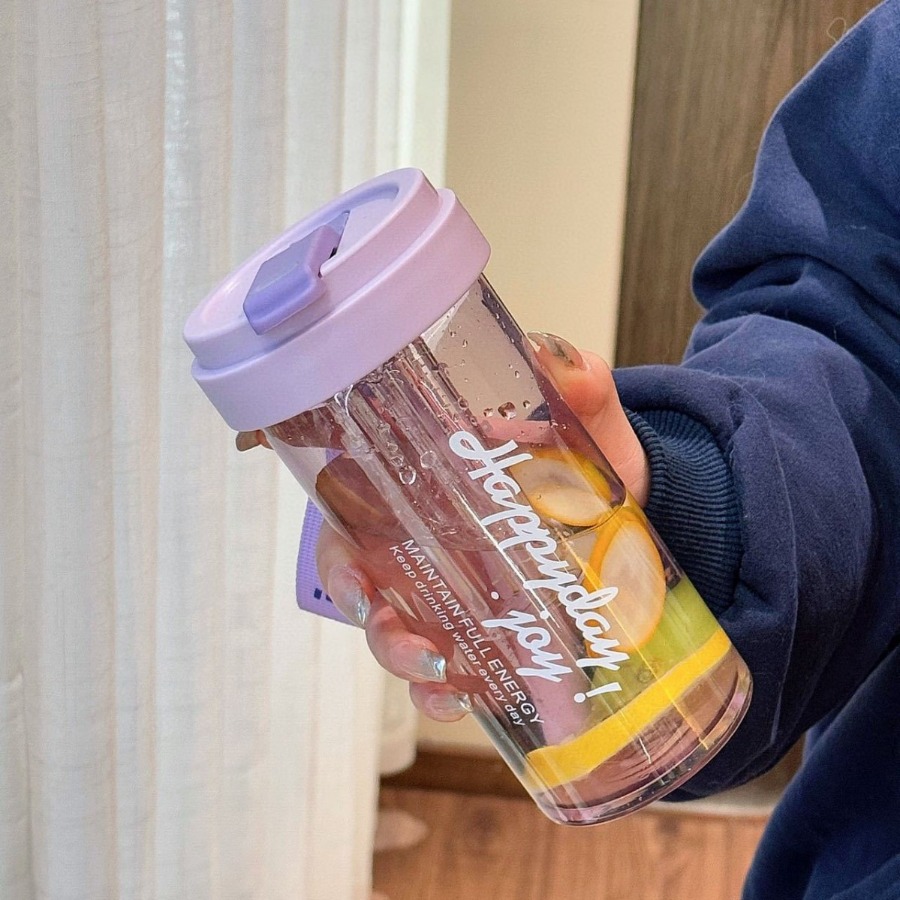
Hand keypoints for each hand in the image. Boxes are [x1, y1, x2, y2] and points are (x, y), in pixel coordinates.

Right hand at [314, 332, 649, 721]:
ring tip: (441, 676)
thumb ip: (577, 384)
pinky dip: (442, 691)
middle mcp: (422, 538)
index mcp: (425, 484)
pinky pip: (444, 665)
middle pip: (364, 584)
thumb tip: (560, 360)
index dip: (337, 552)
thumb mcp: (583, 419)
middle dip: (372, 620)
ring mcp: (449, 586)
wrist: (636, 505)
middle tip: (402, 635)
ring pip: (397, 629)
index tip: (355, 581)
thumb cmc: (587, 459)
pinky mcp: (483, 625)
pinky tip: (464, 701)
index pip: (351, 512)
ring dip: (403, 659)